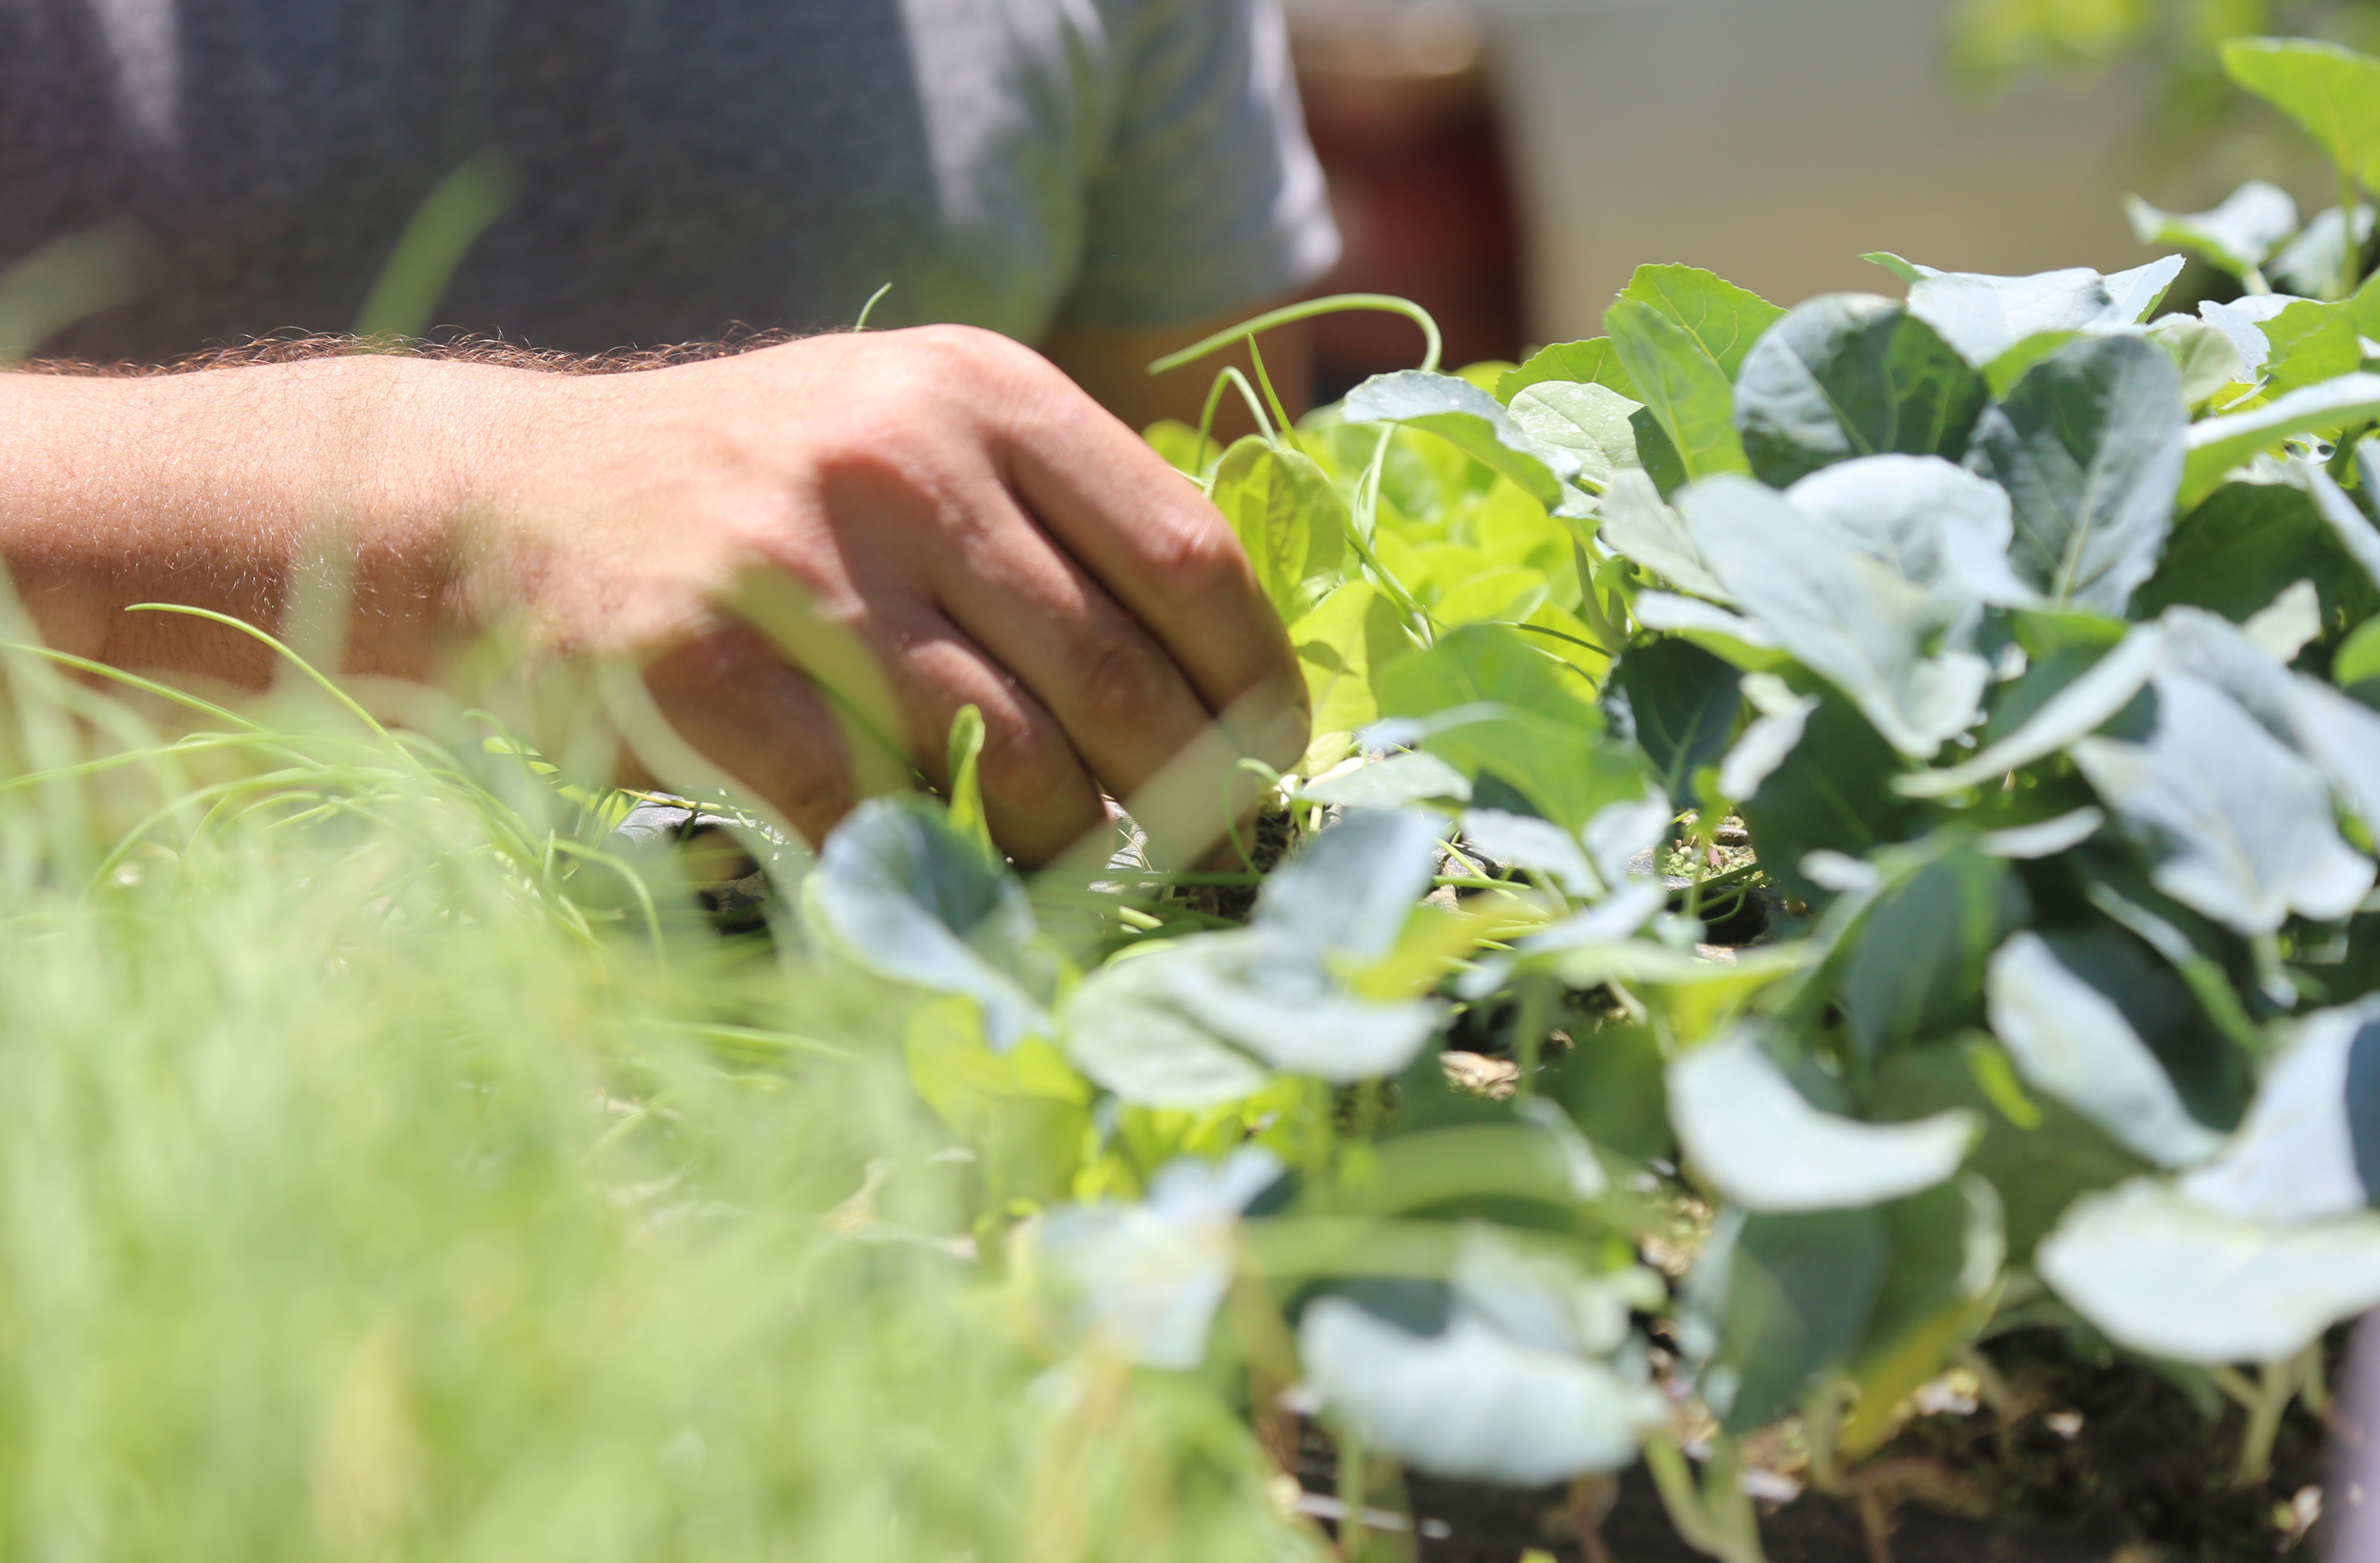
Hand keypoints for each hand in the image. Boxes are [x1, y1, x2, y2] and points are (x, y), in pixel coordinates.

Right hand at [0, 328, 1310, 864]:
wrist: (501, 506)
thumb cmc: (750, 501)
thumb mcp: (910, 442)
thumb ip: (1056, 529)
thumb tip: (1227, 689)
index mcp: (983, 392)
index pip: (1193, 559)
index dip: (1257, 691)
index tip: (1274, 767)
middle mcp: (901, 458)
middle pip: (1119, 681)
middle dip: (1175, 806)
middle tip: (1186, 867)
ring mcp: (796, 566)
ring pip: (1015, 764)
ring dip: (1065, 859)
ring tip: (1075, 889)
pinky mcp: (704, 673)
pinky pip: (874, 821)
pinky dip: (935, 889)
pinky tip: (957, 909)